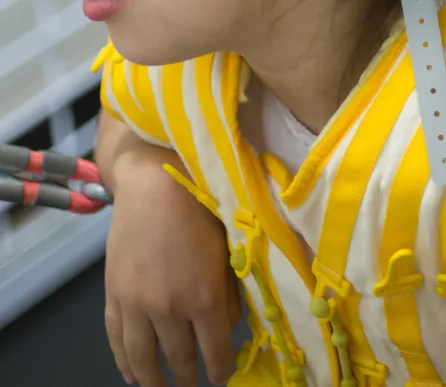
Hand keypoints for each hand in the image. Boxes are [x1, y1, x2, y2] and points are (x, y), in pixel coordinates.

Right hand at [104, 146, 240, 386]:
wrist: (155, 182)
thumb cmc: (201, 206)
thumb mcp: (228, 249)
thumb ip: (228, 292)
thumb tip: (228, 326)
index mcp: (203, 297)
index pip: (215, 351)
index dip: (220, 370)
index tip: (221, 379)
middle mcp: (168, 309)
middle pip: (179, 360)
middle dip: (188, 380)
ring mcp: (136, 305)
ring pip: (143, 358)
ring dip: (153, 381)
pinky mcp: (113, 296)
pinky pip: (116, 340)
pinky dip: (123, 362)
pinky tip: (131, 374)